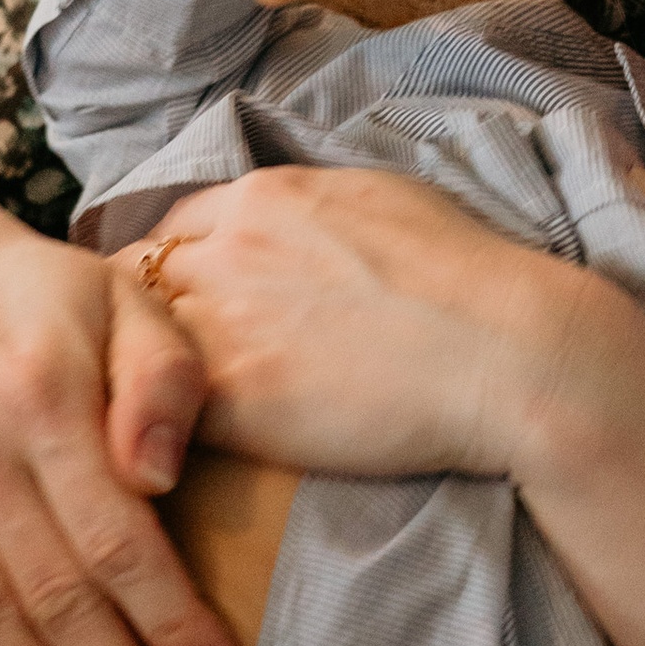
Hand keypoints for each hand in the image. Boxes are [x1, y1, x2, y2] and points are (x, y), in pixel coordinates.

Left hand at [104, 166, 590, 493]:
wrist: (508, 352)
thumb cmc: (469, 279)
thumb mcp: (384, 200)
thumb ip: (316, 208)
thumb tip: (298, 221)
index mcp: (267, 195)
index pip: (174, 228)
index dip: (171, 273)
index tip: (177, 311)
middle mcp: (230, 246)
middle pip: (135, 281)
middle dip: (136, 323)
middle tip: (142, 368)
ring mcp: (224, 320)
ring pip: (135, 345)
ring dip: (138, 377)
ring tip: (146, 415)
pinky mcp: (232, 396)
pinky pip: (156, 408)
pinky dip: (155, 427)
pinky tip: (168, 450)